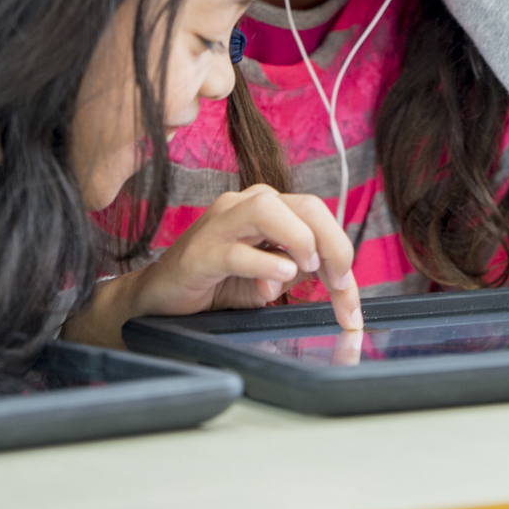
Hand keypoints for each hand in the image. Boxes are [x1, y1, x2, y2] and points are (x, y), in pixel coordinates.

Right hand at [69, 186, 362, 348]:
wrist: (157, 298)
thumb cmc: (214, 284)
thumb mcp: (266, 279)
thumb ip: (295, 273)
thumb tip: (325, 279)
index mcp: (268, 208)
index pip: (318, 216)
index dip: (343, 254)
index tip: (351, 304)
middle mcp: (245, 206)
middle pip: (306, 204)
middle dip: (334, 245)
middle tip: (340, 284)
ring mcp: (220, 224)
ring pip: (269, 209)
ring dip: (299, 240)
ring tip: (306, 269)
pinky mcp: (200, 253)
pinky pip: (236, 251)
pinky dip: (263, 264)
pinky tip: (276, 280)